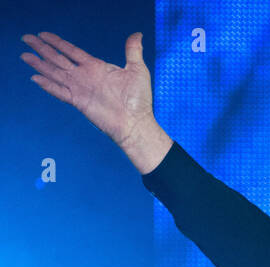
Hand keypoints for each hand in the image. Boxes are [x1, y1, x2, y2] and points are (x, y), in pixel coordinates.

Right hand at [21, 31, 171, 172]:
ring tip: (24, 55)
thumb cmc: (139, 100)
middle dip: (42, 48)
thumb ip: (133, 51)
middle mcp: (85, 76)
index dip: (57, 42)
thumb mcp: (137, 70)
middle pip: (58, 59)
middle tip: (26, 39)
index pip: (71, 51)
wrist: (136, 123)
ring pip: (54, 73)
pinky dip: (48, 85)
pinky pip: (59, 91)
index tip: (43, 34)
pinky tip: (36, 78)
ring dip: (39, 64)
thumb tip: (137, 35)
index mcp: (96, 67)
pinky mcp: (79, 102)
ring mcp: (80, 89)